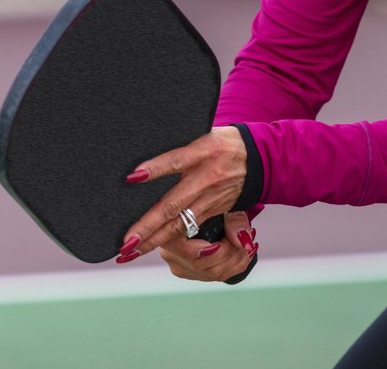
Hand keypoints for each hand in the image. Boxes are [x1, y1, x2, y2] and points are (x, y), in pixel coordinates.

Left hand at [115, 126, 251, 275]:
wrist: (260, 159)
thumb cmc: (225, 143)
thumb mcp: (205, 136)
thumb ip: (180, 148)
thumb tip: (148, 162)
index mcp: (202, 153)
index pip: (175, 161)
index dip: (155, 168)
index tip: (133, 177)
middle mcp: (205, 179)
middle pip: (173, 204)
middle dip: (148, 224)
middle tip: (126, 241)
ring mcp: (209, 199)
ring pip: (179, 223)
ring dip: (154, 238)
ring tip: (131, 250)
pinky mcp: (212, 210)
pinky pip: (188, 227)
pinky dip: (168, 240)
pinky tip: (151, 247)